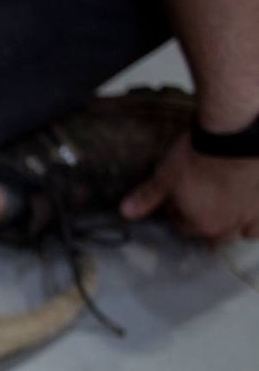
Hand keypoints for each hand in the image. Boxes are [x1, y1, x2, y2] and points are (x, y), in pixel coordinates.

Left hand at [121, 132, 258, 241]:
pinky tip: (252, 204)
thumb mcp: (165, 176)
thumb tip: (125, 212)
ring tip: (230, 206)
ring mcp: (254, 213)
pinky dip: (257, 217)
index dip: (178, 212)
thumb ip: (148, 198)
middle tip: (205, 203)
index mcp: (201, 224)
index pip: (184, 227)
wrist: (235, 135)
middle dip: (207, 222)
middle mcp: (229, 225)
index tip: (178, 199)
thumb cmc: (197, 155)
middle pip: (215, 234)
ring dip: (236, 224)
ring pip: (244, 231)